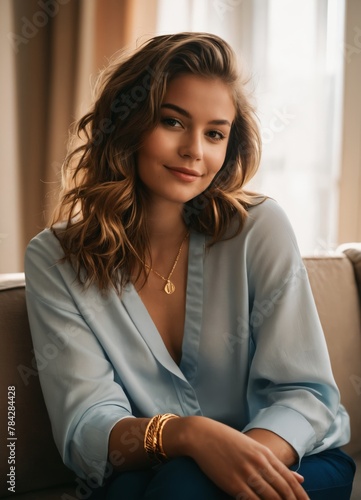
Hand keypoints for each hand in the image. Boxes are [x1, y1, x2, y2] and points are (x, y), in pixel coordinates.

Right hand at [182, 417, 308, 498]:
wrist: (202, 435)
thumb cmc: (227, 441)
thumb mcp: (254, 448)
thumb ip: (276, 464)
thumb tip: (300, 478)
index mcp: (265, 453)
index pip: (289, 479)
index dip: (301, 495)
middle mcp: (259, 463)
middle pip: (283, 490)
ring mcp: (246, 473)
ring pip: (270, 497)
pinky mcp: (233, 483)